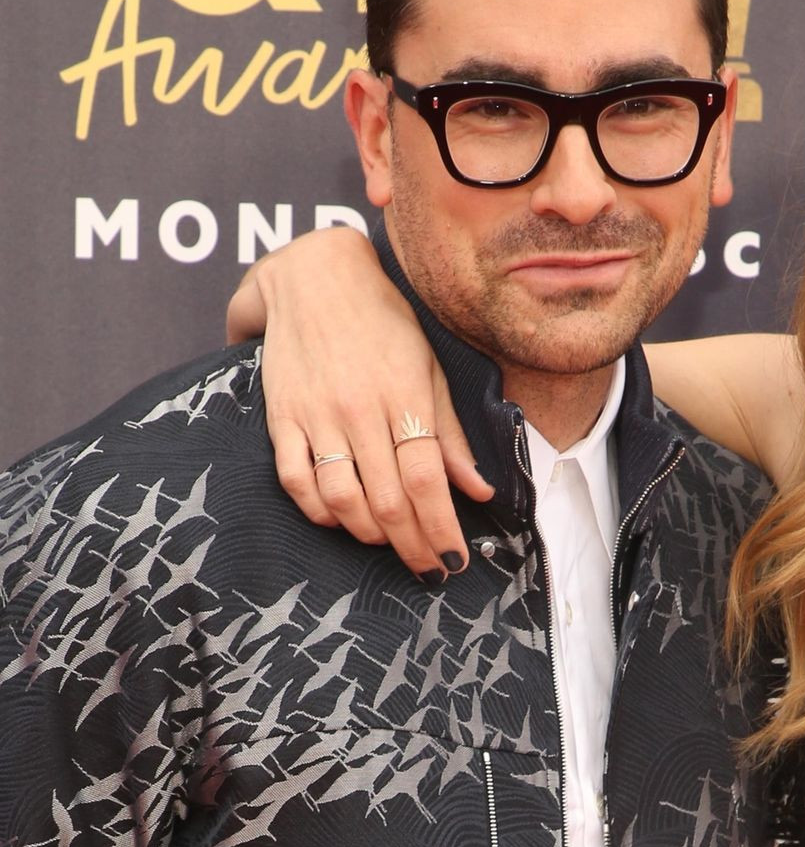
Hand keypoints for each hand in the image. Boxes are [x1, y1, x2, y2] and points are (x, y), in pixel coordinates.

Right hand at [229, 231, 491, 577]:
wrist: (314, 278)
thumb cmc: (384, 323)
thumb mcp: (428, 369)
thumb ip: (450, 433)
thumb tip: (480, 489)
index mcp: (405, 397)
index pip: (428, 481)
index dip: (442, 529)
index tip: (455, 559)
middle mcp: (361, 410)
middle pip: (389, 500)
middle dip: (413, 546)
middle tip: (428, 568)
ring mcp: (317, 415)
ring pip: (341, 498)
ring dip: (368, 534)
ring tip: (388, 542)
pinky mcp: (281, 416)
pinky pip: (295, 479)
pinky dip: (319, 510)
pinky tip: (339, 518)